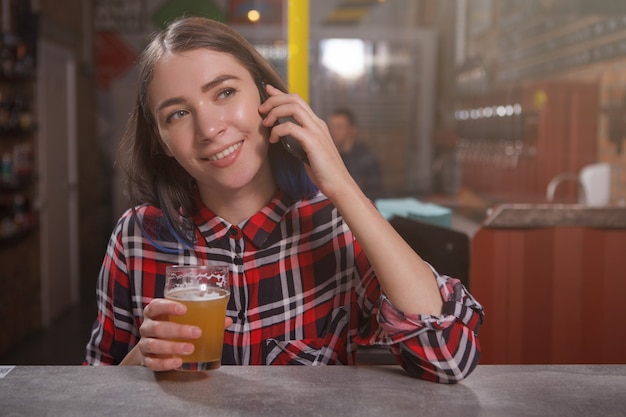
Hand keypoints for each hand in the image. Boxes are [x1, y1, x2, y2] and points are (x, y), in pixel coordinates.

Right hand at [125, 298, 232, 370]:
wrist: (153, 347)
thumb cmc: (172, 326)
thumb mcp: (184, 319)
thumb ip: (204, 318)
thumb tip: (226, 321)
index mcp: (154, 313)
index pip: (156, 306)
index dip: (168, 306)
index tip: (184, 309)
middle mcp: (147, 327)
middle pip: (157, 327)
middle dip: (178, 330)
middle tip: (197, 332)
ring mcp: (145, 344)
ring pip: (154, 345)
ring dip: (172, 347)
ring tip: (190, 349)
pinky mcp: (146, 360)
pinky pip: (152, 363)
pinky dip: (165, 363)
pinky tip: (178, 362)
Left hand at [258, 84, 359, 199]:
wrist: (338, 184)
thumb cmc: (323, 171)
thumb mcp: (309, 150)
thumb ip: (300, 140)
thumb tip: (284, 135)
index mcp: (316, 124)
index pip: (298, 100)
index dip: (281, 93)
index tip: (267, 90)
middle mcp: (317, 123)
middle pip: (294, 99)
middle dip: (274, 100)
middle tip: (261, 110)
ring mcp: (316, 131)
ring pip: (293, 107)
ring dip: (275, 112)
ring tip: (265, 123)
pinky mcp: (313, 141)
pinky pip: (291, 127)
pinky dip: (278, 130)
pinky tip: (272, 140)